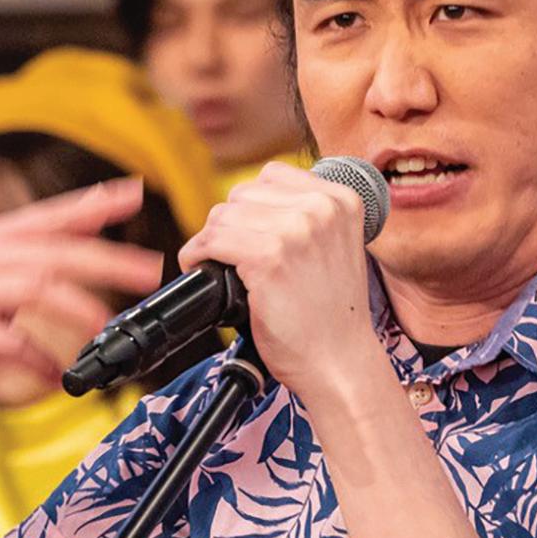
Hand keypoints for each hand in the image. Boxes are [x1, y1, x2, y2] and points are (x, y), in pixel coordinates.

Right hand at [0, 178, 162, 407]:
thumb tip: (103, 208)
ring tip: (104, 327)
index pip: (53, 215)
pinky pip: (6, 340)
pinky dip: (38, 358)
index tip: (135, 193)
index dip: (94, 204)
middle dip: (108, 262)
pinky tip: (58, 373)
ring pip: (33, 288)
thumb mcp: (3, 271)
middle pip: (54, 252)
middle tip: (150, 273)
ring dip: (77, 308)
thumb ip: (47, 244)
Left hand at [178, 161, 379, 394]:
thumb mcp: (334, 247)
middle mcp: (321, 208)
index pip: (272, 176)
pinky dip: (196, 254)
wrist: (339, 361)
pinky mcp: (268, 259)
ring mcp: (295, 231)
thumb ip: (303, 218)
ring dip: (210, 240)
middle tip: (230, 255)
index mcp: (340, 200)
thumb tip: (246, 206)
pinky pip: (211, 241)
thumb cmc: (331, 315)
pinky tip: (201, 267)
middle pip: (242, 194)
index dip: (251, 205)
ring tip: (217, 263)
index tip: (247, 231)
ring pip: (222, 216)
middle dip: (229, 224)